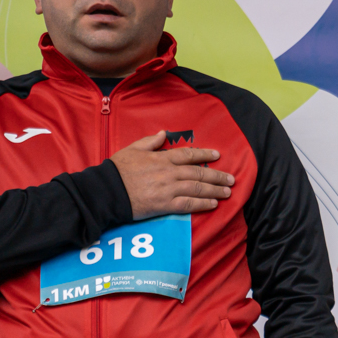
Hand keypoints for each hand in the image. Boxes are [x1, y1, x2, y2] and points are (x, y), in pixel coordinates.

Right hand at [110, 130, 233, 218]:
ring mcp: (168, 189)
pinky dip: (202, 203)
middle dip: (217, 175)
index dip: (204, 155)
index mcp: (162, 158)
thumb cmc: (118, 169)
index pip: (189, 154)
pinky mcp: (164, 204)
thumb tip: (163, 133)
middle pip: (198, 173)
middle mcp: (169, 172)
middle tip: (231, 179)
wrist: (107, 190)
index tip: (217, 155)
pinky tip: (213, 204)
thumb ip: (150, 141)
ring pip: (197, 188)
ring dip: (215, 190)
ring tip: (227, 192)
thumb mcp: (133, 149)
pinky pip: (188, 204)